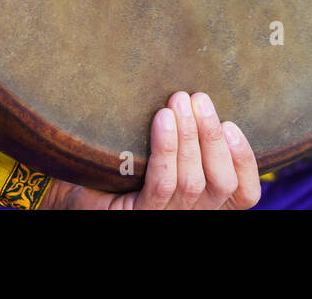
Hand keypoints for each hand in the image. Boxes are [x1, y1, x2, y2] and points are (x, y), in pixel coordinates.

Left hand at [39, 92, 260, 209]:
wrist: (67, 191)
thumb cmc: (116, 168)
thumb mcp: (161, 152)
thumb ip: (187, 138)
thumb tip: (201, 92)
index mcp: (203, 202)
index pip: (244, 193)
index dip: (245, 160)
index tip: (231, 124)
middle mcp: (189, 216)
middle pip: (221, 183)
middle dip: (211, 136)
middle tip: (198, 97)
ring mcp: (165, 219)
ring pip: (193, 182)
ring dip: (190, 136)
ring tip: (178, 101)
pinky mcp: (139, 217)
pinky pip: (163, 184)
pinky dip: (166, 148)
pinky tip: (162, 119)